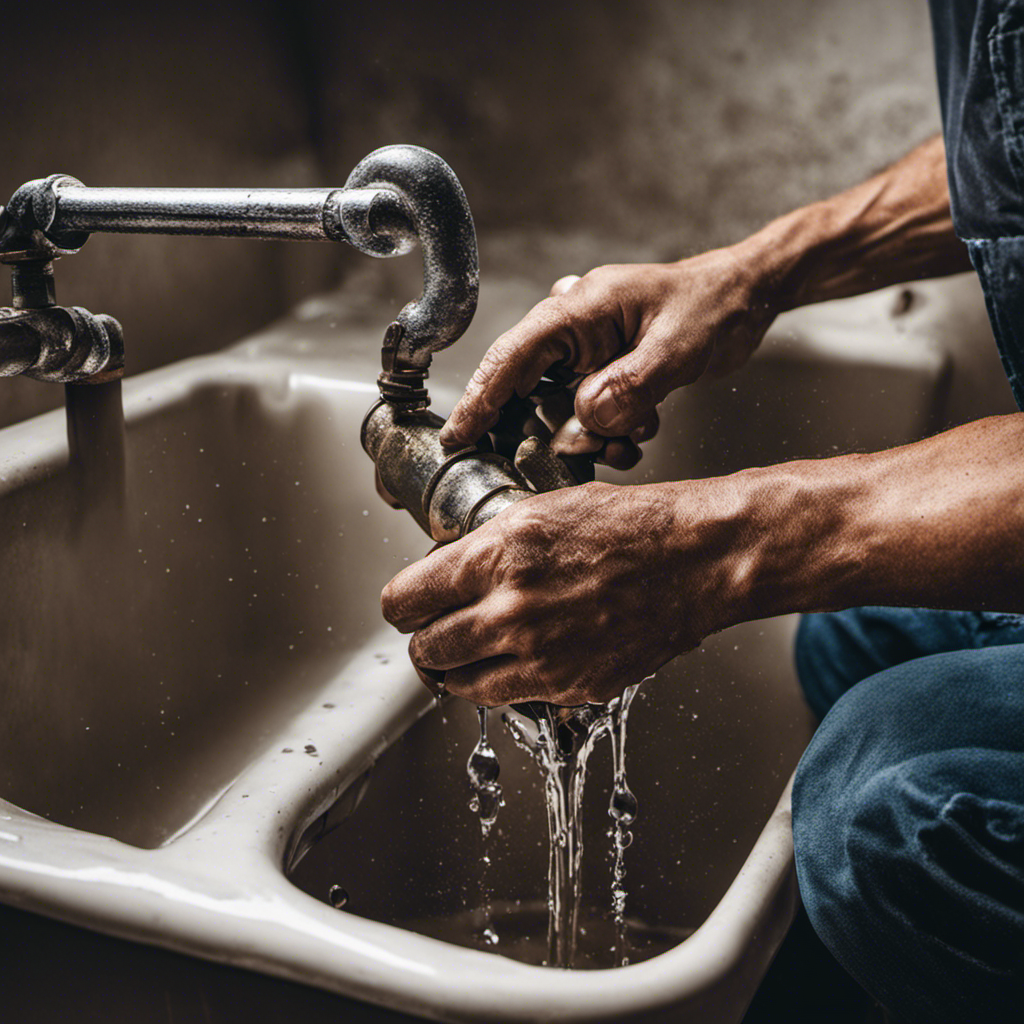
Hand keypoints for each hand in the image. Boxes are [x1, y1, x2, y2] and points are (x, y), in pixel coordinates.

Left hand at [380, 480, 747, 705]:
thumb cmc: (628, 526)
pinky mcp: (569, 688)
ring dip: (456, 671)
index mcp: (496, 556)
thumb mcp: (539, 513)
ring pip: (457, 685)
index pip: (404, 600)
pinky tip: (520, 660)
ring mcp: (540, 657)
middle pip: (424, 649)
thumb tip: (446, 570)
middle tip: (438, 631)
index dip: (402, 605)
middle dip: (426, 640)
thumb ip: (484, 547)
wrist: (694, 559)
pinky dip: (503, 685)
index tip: (409, 607)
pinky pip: (508, 700)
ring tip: (472, 652)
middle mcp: (510, 612)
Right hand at [439, 248, 776, 456]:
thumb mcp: (677, 348)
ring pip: (558, 409)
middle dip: (545, 431)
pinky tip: (636, 434)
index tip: (456, 438)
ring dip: (587, 435)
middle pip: (525, 390)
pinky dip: (606, 432)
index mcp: (577, 310)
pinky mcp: (602, 371)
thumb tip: (587, 417)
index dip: (480, 400)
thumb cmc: (713, 306)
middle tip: (564, 457)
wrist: (745, 299)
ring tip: (624, 444)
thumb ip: (631, 385)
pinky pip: (585, 413)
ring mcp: (586, 352)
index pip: (511, 357)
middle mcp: (572, 330)